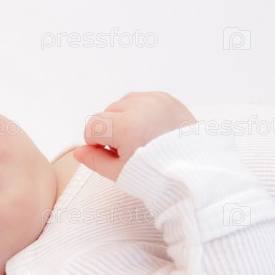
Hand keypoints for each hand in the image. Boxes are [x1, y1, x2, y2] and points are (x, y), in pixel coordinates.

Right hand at [73, 91, 196, 181]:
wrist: (196, 172)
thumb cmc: (159, 176)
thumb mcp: (120, 173)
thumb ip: (94, 160)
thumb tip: (78, 152)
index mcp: (125, 125)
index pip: (92, 126)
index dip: (96, 143)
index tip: (110, 154)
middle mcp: (140, 107)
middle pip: (107, 113)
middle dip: (111, 130)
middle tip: (129, 151)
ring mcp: (155, 100)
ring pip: (124, 104)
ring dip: (125, 118)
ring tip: (140, 140)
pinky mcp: (167, 99)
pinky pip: (143, 99)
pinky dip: (141, 112)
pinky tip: (151, 130)